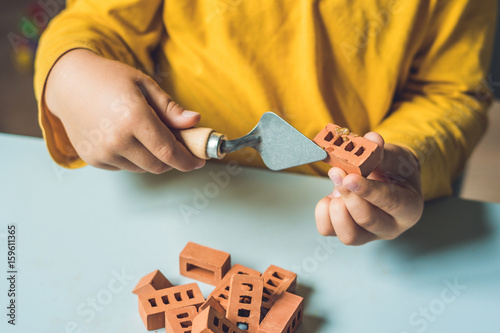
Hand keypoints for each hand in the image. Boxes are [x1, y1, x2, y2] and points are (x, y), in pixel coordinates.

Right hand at [45, 49, 204, 172]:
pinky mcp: (94, 159)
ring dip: (153, 158)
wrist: (68, 83)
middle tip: (179, 147)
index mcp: (133, 117)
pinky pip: (124, 166)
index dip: (187, 160)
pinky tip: (127, 137)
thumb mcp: (144, 84)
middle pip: (158, 165)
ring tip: (148, 135)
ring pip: (142, 168)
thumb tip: (195, 121)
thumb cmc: (109, 79)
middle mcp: (117, 139)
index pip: (168, 151)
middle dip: (173, 161)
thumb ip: (170, 108)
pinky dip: (133, 157)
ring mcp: (103, 152)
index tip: (198, 161)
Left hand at [315, 132, 423, 244]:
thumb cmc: (393, 169)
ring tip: (336, 186)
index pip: (391, 203)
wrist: (386, 179)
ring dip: (336, 209)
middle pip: (367, 220)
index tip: (350, 178)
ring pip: (348, 235)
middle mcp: (390, 227)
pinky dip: (323, 213)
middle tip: (337, 172)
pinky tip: (329, 197)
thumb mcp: (393, 157)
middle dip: (348, 196)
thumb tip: (372, 139)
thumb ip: (381, 151)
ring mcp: (368, 234)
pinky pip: (328, 231)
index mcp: (409, 208)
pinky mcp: (347, 232)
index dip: (369, 191)